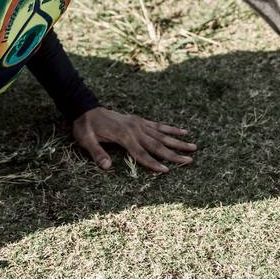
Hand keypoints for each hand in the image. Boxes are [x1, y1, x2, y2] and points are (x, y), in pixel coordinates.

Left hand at [72, 107, 194, 172]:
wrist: (85, 108)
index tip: (167, 171)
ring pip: (162, 134)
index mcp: (124, 135)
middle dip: (174, 154)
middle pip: (158, 144)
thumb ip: (97, 153)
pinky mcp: (139, 120)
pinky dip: (171, 128)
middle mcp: (135, 129)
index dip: (154, 163)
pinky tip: (183, 131)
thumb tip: (106, 167)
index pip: (141, 153)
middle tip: (190, 160)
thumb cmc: (85, 127)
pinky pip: (158, 125)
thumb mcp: (86, 140)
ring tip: (194, 147)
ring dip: (178, 141)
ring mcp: (138, 123)